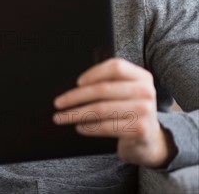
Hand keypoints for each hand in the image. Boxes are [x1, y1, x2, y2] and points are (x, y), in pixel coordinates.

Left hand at [53, 58, 176, 167]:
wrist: (149, 140)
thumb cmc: (128, 111)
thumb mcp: (124, 93)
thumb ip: (108, 83)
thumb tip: (74, 84)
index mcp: (142, 77)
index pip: (116, 67)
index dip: (94, 73)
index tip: (76, 82)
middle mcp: (146, 92)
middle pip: (102, 89)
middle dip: (75, 97)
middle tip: (57, 103)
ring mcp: (145, 111)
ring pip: (100, 109)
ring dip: (76, 114)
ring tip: (60, 118)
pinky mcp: (140, 130)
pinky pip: (106, 126)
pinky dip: (88, 127)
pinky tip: (79, 127)